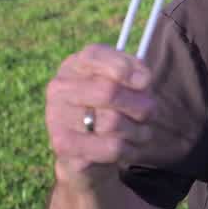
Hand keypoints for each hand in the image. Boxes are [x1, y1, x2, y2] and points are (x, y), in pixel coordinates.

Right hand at [45, 44, 163, 179]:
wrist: (87, 153)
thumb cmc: (112, 110)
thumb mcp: (126, 84)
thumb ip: (135, 72)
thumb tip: (142, 78)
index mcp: (74, 66)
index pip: (95, 55)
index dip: (126, 68)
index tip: (146, 81)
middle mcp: (60, 88)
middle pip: (109, 92)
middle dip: (140, 105)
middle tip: (150, 112)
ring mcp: (57, 117)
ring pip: (113, 122)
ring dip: (138, 130)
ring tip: (139, 132)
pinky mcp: (63, 145)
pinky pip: (111, 147)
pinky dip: (130, 149)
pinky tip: (129, 148)